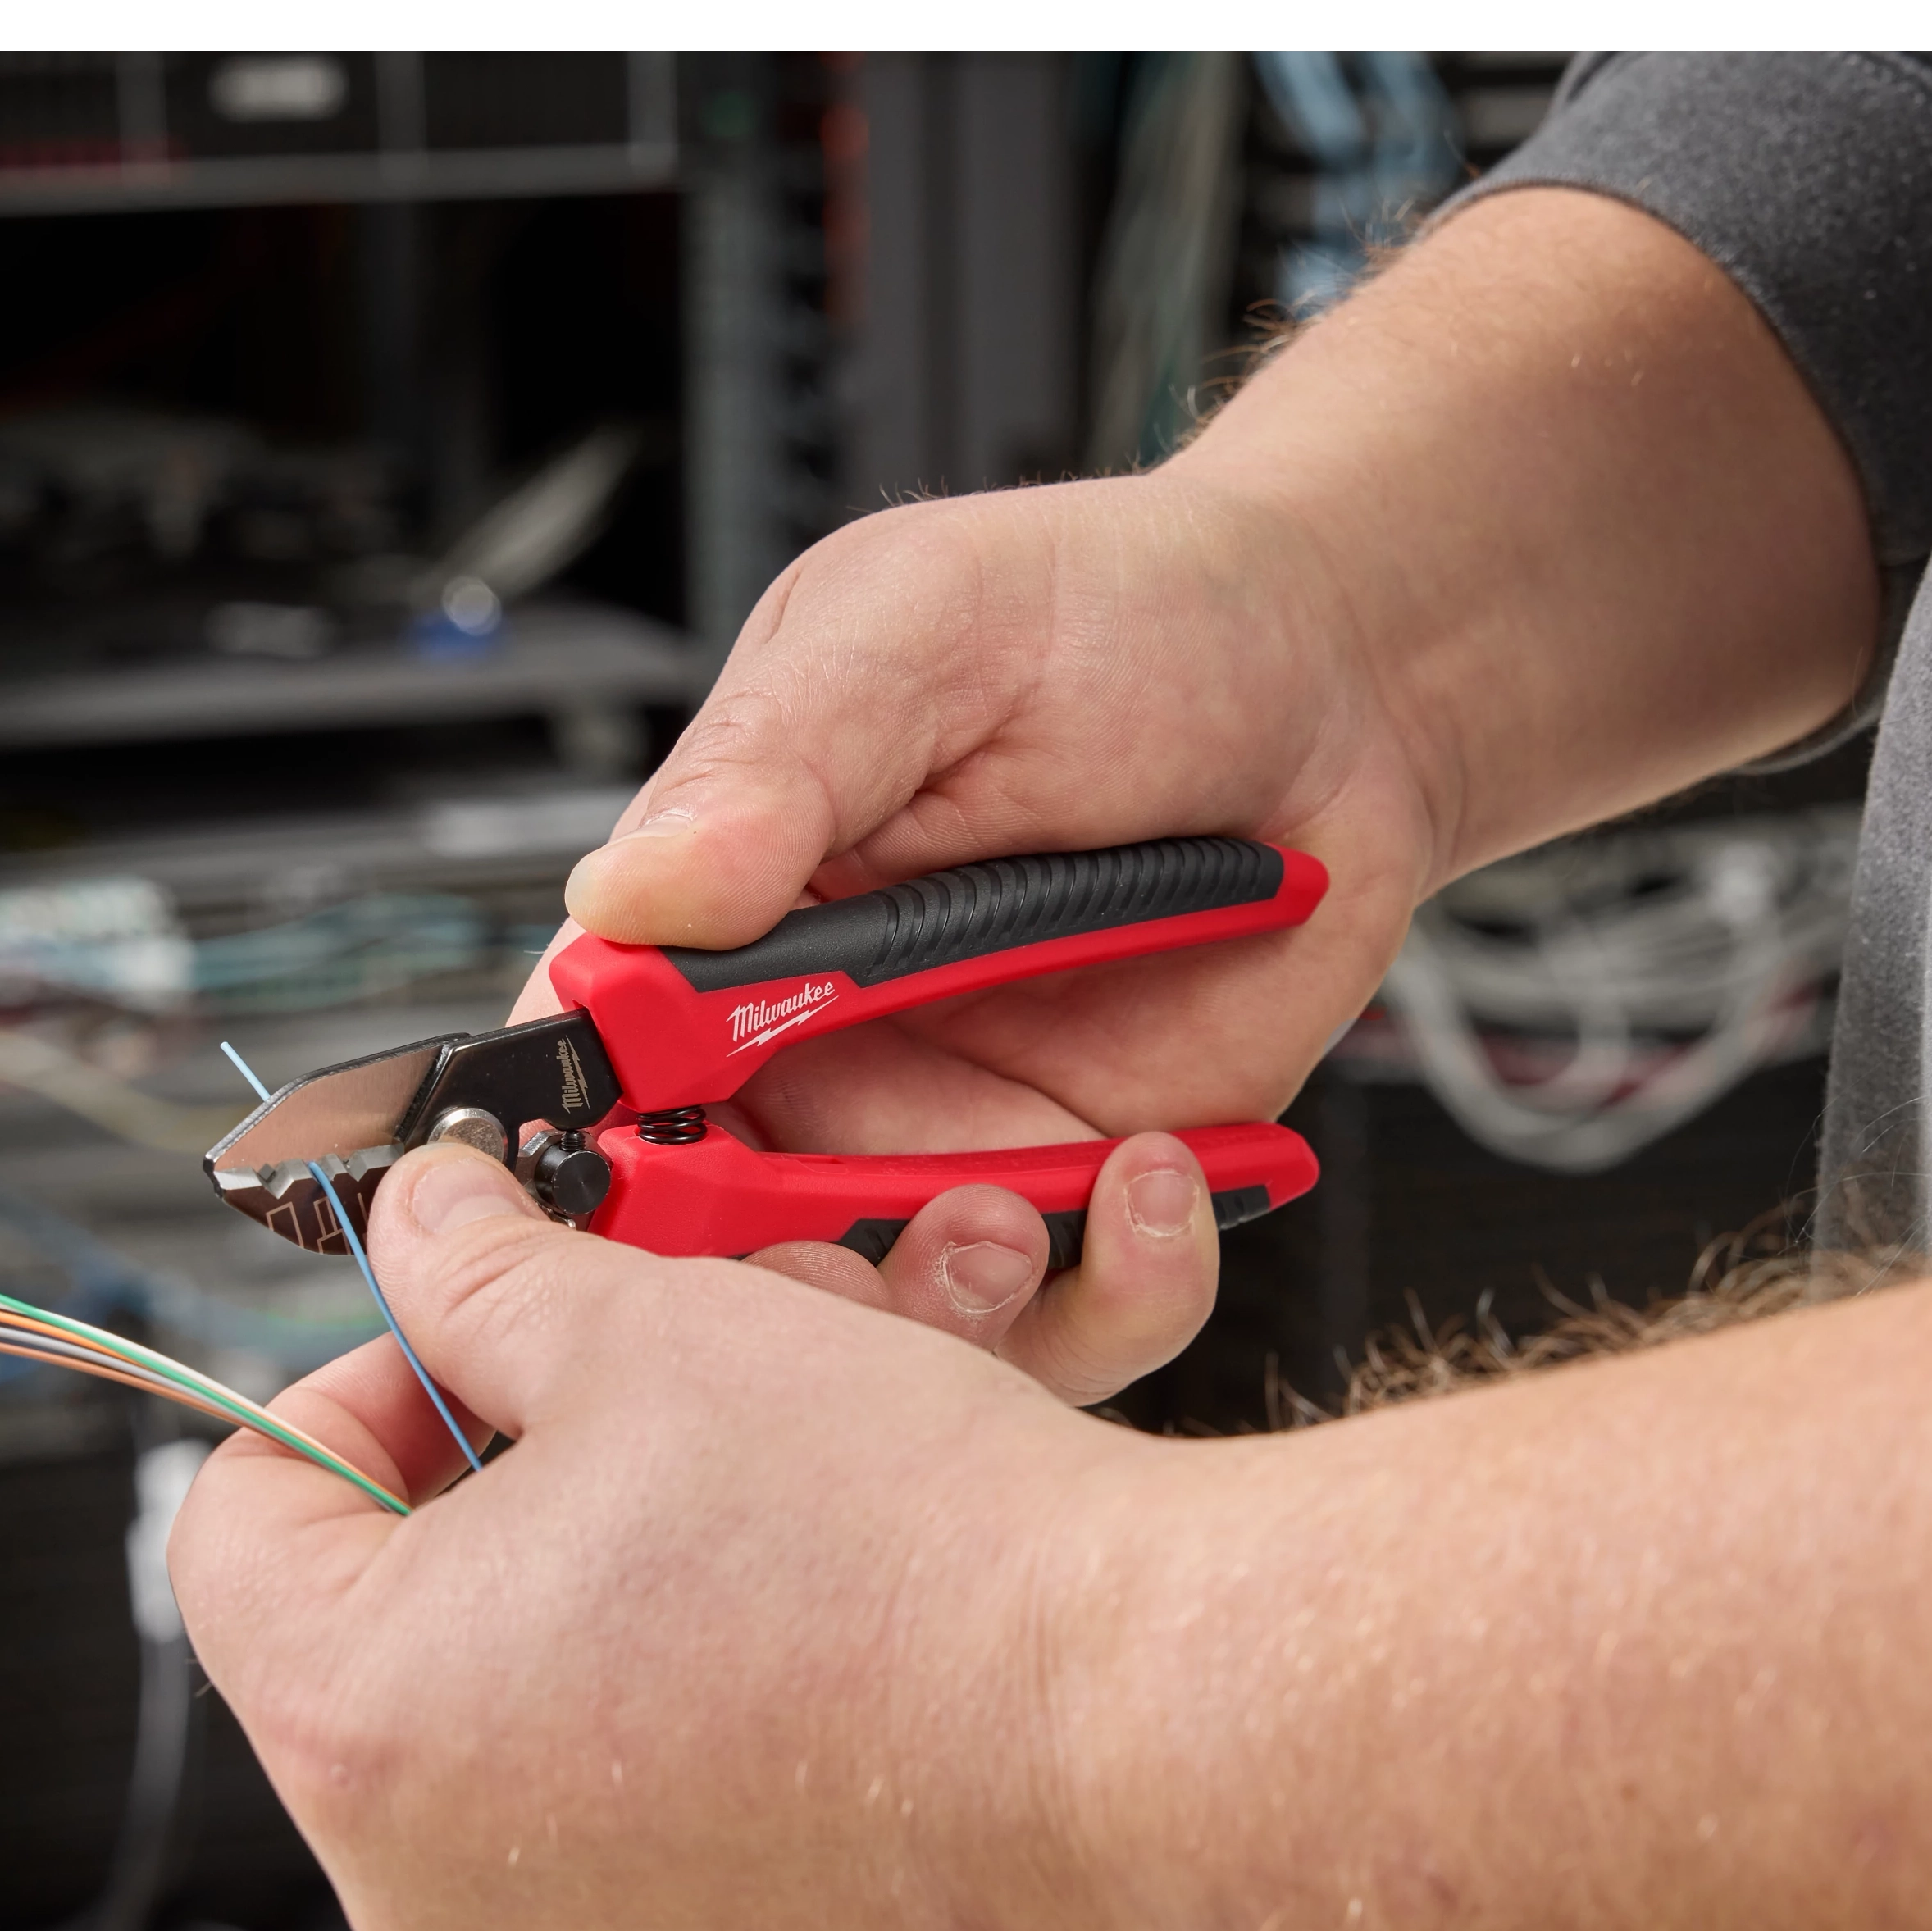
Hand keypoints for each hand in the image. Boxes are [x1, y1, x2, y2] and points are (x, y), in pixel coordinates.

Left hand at [168, 1141, 1193, 1930]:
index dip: (356, 1400)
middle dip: (502, 1542)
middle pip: (388, 1680)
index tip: (468, 1368)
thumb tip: (428, 1231)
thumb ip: (488, 1276)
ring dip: (611, 1690)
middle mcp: (437, 1920)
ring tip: (776, 1598)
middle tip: (646, 1463)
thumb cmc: (934, 1571)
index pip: (240, 1527)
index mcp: (368, 1720)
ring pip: (529, 1819)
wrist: (1171, 1763)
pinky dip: (716, 1849)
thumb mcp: (663, 1336)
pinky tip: (842, 1752)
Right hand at [506, 468, 1409, 1397]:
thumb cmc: (1119, 615)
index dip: (591, 1147)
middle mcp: (815, 1048)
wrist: (1339, 679)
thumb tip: (628, 895)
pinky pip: (1073, 1315)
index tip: (648, 1177)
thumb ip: (777, 762)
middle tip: (834, 1248)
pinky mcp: (1086, 1188)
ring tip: (1015, 1216)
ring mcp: (949, 1134)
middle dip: (767, 1274)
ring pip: (888, 1313)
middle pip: (716, 1237)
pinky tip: (1161, 1181)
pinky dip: (1118, 1289)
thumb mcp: (921, 631)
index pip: (594, 1060)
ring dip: (941, 1301)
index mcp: (721, 910)